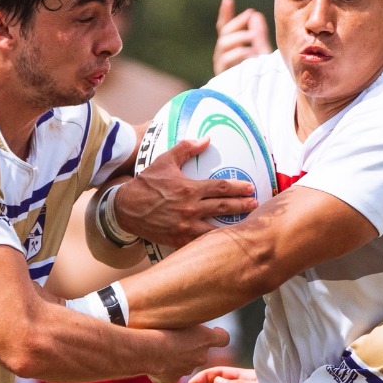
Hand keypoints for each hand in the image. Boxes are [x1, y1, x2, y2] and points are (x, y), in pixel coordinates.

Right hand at [111, 138, 256, 248]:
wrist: (126, 208)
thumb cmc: (147, 183)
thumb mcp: (165, 161)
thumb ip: (186, 148)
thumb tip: (206, 138)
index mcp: (189, 189)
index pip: (221, 187)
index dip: (238, 188)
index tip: (250, 188)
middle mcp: (190, 208)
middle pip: (224, 208)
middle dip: (242, 206)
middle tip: (255, 205)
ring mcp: (185, 226)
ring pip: (216, 229)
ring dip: (233, 227)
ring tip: (247, 225)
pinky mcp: (179, 239)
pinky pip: (201, 243)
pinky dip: (214, 243)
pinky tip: (226, 242)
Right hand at [140, 325, 230, 382]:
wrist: (146, 349)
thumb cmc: (161, 327)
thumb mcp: (180, 314)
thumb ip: (188, 320)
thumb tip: (187, 319)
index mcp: (205, 339)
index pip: (223, 338)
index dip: (218, 334)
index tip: (214, 330)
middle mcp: (200, 357)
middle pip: (200, 353)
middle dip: (190, 348)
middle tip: (174, 338)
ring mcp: (185, 370)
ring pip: (183, 364)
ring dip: (175, 358)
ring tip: (158, 348)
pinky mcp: (169, 380)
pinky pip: (167, 374)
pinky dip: (160, 370)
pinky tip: (150, 360)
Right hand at [214, 0, 271, 74]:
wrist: (262, 101)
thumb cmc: (261, 77)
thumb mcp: (261, 52)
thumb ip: (257, 36)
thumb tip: (254, 14)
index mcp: (231, 50)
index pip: (224, 29)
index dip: (225, 15)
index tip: (228, 0)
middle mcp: (223, 57)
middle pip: (224, 35)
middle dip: (236, 24)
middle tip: (250, 16)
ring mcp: (223, 68)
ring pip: (223, 46)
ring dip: (238, 38)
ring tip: (253, 37)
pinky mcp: (224, 78)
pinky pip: (227, 61)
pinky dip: (238, 54)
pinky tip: (250, 53)